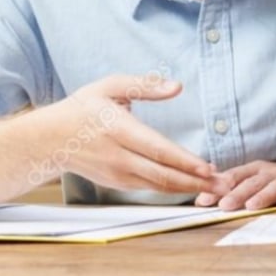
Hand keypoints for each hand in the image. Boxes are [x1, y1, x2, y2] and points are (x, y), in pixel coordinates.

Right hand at [44, 74, 228, 196]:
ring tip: (219, 190)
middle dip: (197, 182)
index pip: (157, 149)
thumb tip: (178, 87)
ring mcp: (117, 174)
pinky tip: (194, 187)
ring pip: (159, 187)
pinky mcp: (117, 183)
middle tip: (226, 186)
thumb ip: (145, 85)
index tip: (208, 168)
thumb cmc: (83, 107)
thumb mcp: (110, 86)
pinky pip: (150, 188)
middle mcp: (119, 157)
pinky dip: (174, 190)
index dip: (184, 161)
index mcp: (119, 129)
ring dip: (190, 189)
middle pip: (162, 175)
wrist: (49, 140)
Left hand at [194, 162, 275, 210]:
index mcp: (258, 170)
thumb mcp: (257, 186)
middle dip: (239, 192)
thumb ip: (232, 192)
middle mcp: (274, 172)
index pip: (236, 176)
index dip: (220, 187)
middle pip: (255, 181)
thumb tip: (200, 200)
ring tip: (252, 206)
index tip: (203, 201)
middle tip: (225, 205)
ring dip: (265, 195)